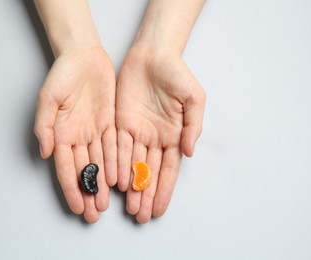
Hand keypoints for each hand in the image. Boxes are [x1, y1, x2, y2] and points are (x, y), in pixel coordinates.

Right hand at [34, 47, 116, 222]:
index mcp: (61, 134)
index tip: (76, 207)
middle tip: (93, 214)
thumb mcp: (48, 98)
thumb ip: (45, 126)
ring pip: (100, 163)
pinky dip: (117, 163)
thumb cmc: (62, 75)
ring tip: (107, 204)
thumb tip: (46, 153)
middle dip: (88, 193)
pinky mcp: (110, 123)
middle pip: (84, 170)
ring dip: (103, 184)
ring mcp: (94, 131)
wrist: (83, 56)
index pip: (66, 168)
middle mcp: (78, 136)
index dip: (71, 189)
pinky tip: (120, 179)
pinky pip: (114, 146)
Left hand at [116, 46, 205, 222]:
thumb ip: (193, 126)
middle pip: (149, 172)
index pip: (168, 170)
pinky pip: (118, 147)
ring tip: (129, 207)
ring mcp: (137, 132)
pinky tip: (116, 182)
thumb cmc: (176, 74)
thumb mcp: (194, 99)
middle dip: (146, 195)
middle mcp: (154, 138)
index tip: (159, 210)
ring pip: (132, 165)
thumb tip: (188, 152)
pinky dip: (116, 165)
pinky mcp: (120, 123)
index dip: (163, 191)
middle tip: (140, 216)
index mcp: (173, 135)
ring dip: (131, 187)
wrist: (153, 54)